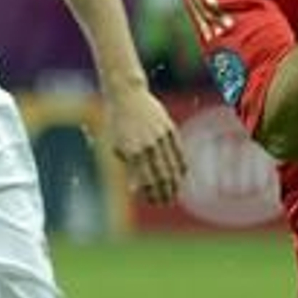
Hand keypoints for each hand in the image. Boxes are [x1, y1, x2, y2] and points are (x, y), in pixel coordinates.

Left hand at [104, 86, 187, 205]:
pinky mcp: (170, 129)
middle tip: (165, 201)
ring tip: (174, 193)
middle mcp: (148, 146)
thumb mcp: (117, 146)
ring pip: (172, 166)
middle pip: (162, 177)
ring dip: (174, 183)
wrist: (127, 96)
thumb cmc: (117, 123)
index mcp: (133, 152)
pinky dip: (180, 166)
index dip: (151, 194)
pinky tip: (180, 175)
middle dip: (164, 192)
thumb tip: (136, 189)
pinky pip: (179, 152)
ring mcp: (161, 137)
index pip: (146, 181)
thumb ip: (128, 167)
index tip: (153, 202)